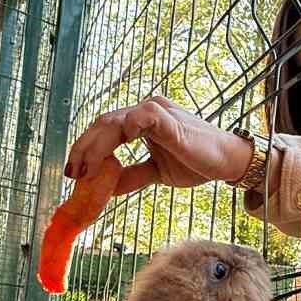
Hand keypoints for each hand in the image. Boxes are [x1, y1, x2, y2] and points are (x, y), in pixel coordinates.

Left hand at [62, 95, 254, 196]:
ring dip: (96, 146)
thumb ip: (132, 175)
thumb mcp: (156, 173)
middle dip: (83, 148)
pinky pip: (141, 117)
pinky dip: (124, 131)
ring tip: (86, 170)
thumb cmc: (197, 162)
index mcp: (141, 121)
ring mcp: (157, 112)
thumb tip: (106, 189)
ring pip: (115, 121)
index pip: (104, 129)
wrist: (228, 162)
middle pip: (103, 123)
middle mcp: (146, 111)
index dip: (86, 149)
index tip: (74, 173)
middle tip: (73, 173)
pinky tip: (114, 155)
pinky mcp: (169, 119)